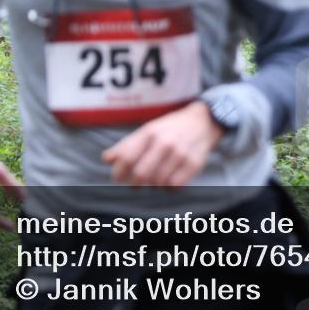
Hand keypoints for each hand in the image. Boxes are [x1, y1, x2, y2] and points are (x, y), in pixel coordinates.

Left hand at [102, 101, 223, 187]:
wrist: (202, 121)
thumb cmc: (170, 128)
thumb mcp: (147, 130)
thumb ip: (127, 145)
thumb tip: (106, 159)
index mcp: (150, 133)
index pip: (126, 158)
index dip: (118, 172)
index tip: (118, 178)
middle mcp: (164, 142)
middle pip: (141, 174)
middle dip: (135, 184)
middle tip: (135, 184)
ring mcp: (180, 154)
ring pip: (158, 183)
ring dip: (153, 185)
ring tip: (154, 180)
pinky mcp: (194, 164)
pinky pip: (175, 186)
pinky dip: (169, 188)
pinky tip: (168, 182)